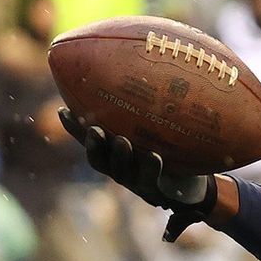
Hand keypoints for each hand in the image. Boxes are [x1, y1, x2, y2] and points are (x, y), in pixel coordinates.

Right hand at [59, 109, 215, 241]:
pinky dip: (151, 168)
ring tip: (122, 141)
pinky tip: (154, 156)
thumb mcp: (156, 129)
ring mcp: (137, 182)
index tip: (63, 109)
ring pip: (121, 172)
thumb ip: (143, 111)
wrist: (196, 182)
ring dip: (120, 156)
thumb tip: (137, 69)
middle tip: (94, 129)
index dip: (74, 129)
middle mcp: (121, 168)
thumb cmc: (172, 150)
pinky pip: (151, 180)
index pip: (88, 140)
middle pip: (98, 160)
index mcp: (114, 153)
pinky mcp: (157, 192)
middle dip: (93, 145)